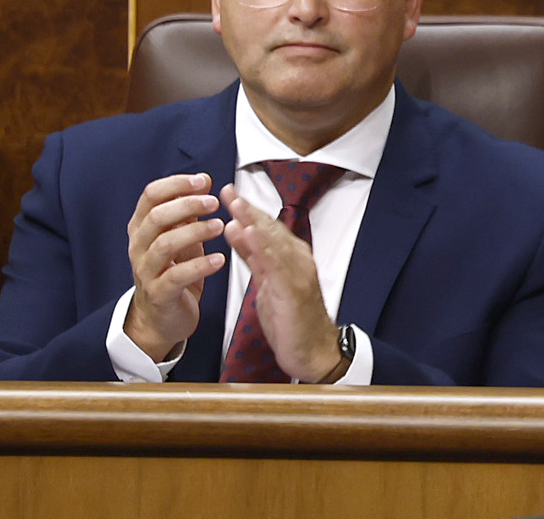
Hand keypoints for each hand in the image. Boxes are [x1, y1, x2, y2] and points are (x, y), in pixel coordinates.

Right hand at [121, 173, 227, 361]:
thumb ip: (189, 211)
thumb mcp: (181, 236)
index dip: (176, 184)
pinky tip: (219, 259)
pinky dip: (200, 265)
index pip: (151, 196)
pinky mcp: (159, 293)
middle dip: (187, 205)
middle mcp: (140, 246)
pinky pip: (177, 276)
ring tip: (219, 226)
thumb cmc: (173, 270)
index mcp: (143, 227)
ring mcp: (146, 270)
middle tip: (214, 202)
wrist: (161, 316)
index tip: (203, 181)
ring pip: (164, 245)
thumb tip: (204, 181)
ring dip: (195, 231)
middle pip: (156, 217)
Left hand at [220, 183, 344, 381]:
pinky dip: (261, 246)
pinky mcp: (293, 289)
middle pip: (270, 230)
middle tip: (229, 190)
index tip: (229, 193)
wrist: (314, 353)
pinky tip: (248, 233)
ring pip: (273, 241)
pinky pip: (275, 263)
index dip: (248, 211)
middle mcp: (297, 260)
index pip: (266, 230)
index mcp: (290, 259)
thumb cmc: (291, 321)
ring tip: (236, 204)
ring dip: (254, 221)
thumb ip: (253, 257)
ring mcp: (297, 273)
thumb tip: (235, 229)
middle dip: (248, 209)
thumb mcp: (267, 284)